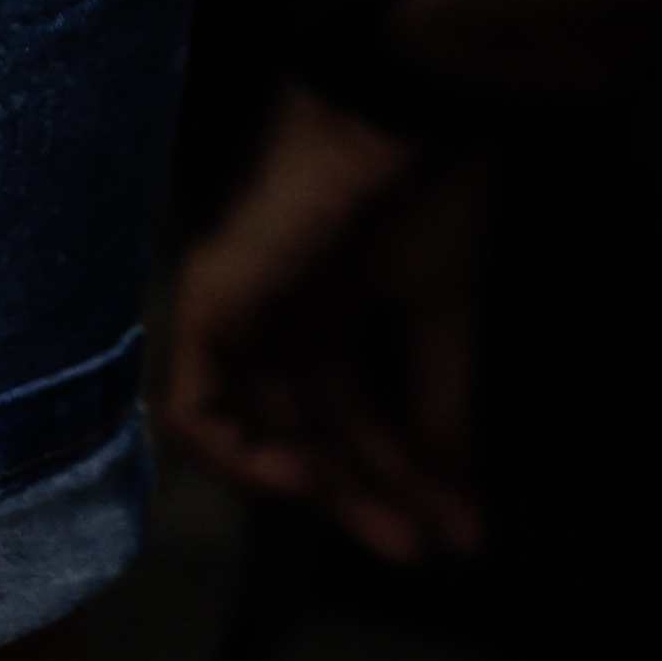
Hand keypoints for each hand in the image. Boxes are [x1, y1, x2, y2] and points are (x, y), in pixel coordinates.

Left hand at [150, 81, 493, 561]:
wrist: (413, 111)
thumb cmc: (428, 187)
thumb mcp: (437, 315)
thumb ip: (436, 402)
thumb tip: (453, 486)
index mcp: (330, 313)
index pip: (356, 423)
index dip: (406, 483)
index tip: (463, 532)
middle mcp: (280, 317)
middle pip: (313, 437)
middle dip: (372, 499)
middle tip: (424, 548)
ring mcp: (242, 310)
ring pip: (258, 433)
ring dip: (322, 489)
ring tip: (388, 529)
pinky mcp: (212, 298)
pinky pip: (198, 402)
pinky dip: (239, 452)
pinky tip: (305, 480)